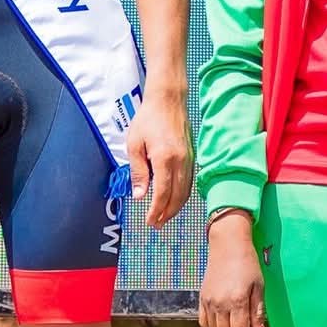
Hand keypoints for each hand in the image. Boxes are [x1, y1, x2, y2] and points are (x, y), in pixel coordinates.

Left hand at [124, 94, 192, 228]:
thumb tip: (140, 196)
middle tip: (156, 225)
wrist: (168, 101)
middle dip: (166, 214)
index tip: (149, 221)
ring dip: (175, 207)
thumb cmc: (147, 120)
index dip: (156, 210)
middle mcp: (181, 162)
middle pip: (177, 197)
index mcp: (165, 158)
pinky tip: (174, 201)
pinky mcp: (192, 157)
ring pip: (186, 192)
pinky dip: (182, 196)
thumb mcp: (134, 145)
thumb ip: (138, 172)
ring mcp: (189, 160)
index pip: (162, 193)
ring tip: (164, 217)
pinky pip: (189, 182)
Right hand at [198, 210, 265, 326]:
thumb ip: (258, 312)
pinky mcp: (202, 298)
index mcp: (237, 300)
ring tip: (234, 321)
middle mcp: (220, 303)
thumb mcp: (259, 286)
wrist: (228, 245)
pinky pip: (203, 322)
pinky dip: (213, 325)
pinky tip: (222, 317)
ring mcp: (209, 301)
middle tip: (245, 325)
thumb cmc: (248, 264)